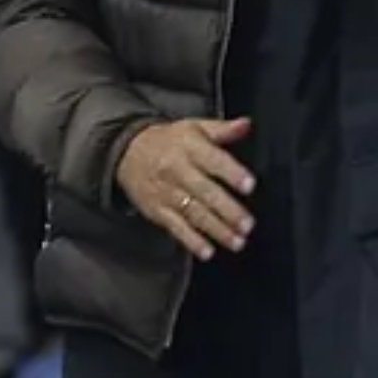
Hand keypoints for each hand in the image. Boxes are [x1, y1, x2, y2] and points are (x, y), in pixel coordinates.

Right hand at [115, 118, 255, 260]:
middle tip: (247, 224)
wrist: (127, 152)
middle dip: (228, 210)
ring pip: (194, 213)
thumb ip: (223, 129)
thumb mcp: (195, 127)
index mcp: (190, 147)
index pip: (214, 160)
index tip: (250, 186)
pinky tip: (207, 252)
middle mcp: (178, 170)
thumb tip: (246, 125)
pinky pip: (176, 228)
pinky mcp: (158, 211)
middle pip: (205, 192)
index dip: (232, 173)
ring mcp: (167, 193)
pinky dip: (191, 241)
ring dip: (216, 230)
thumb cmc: (170, 140)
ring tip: (237, 242)